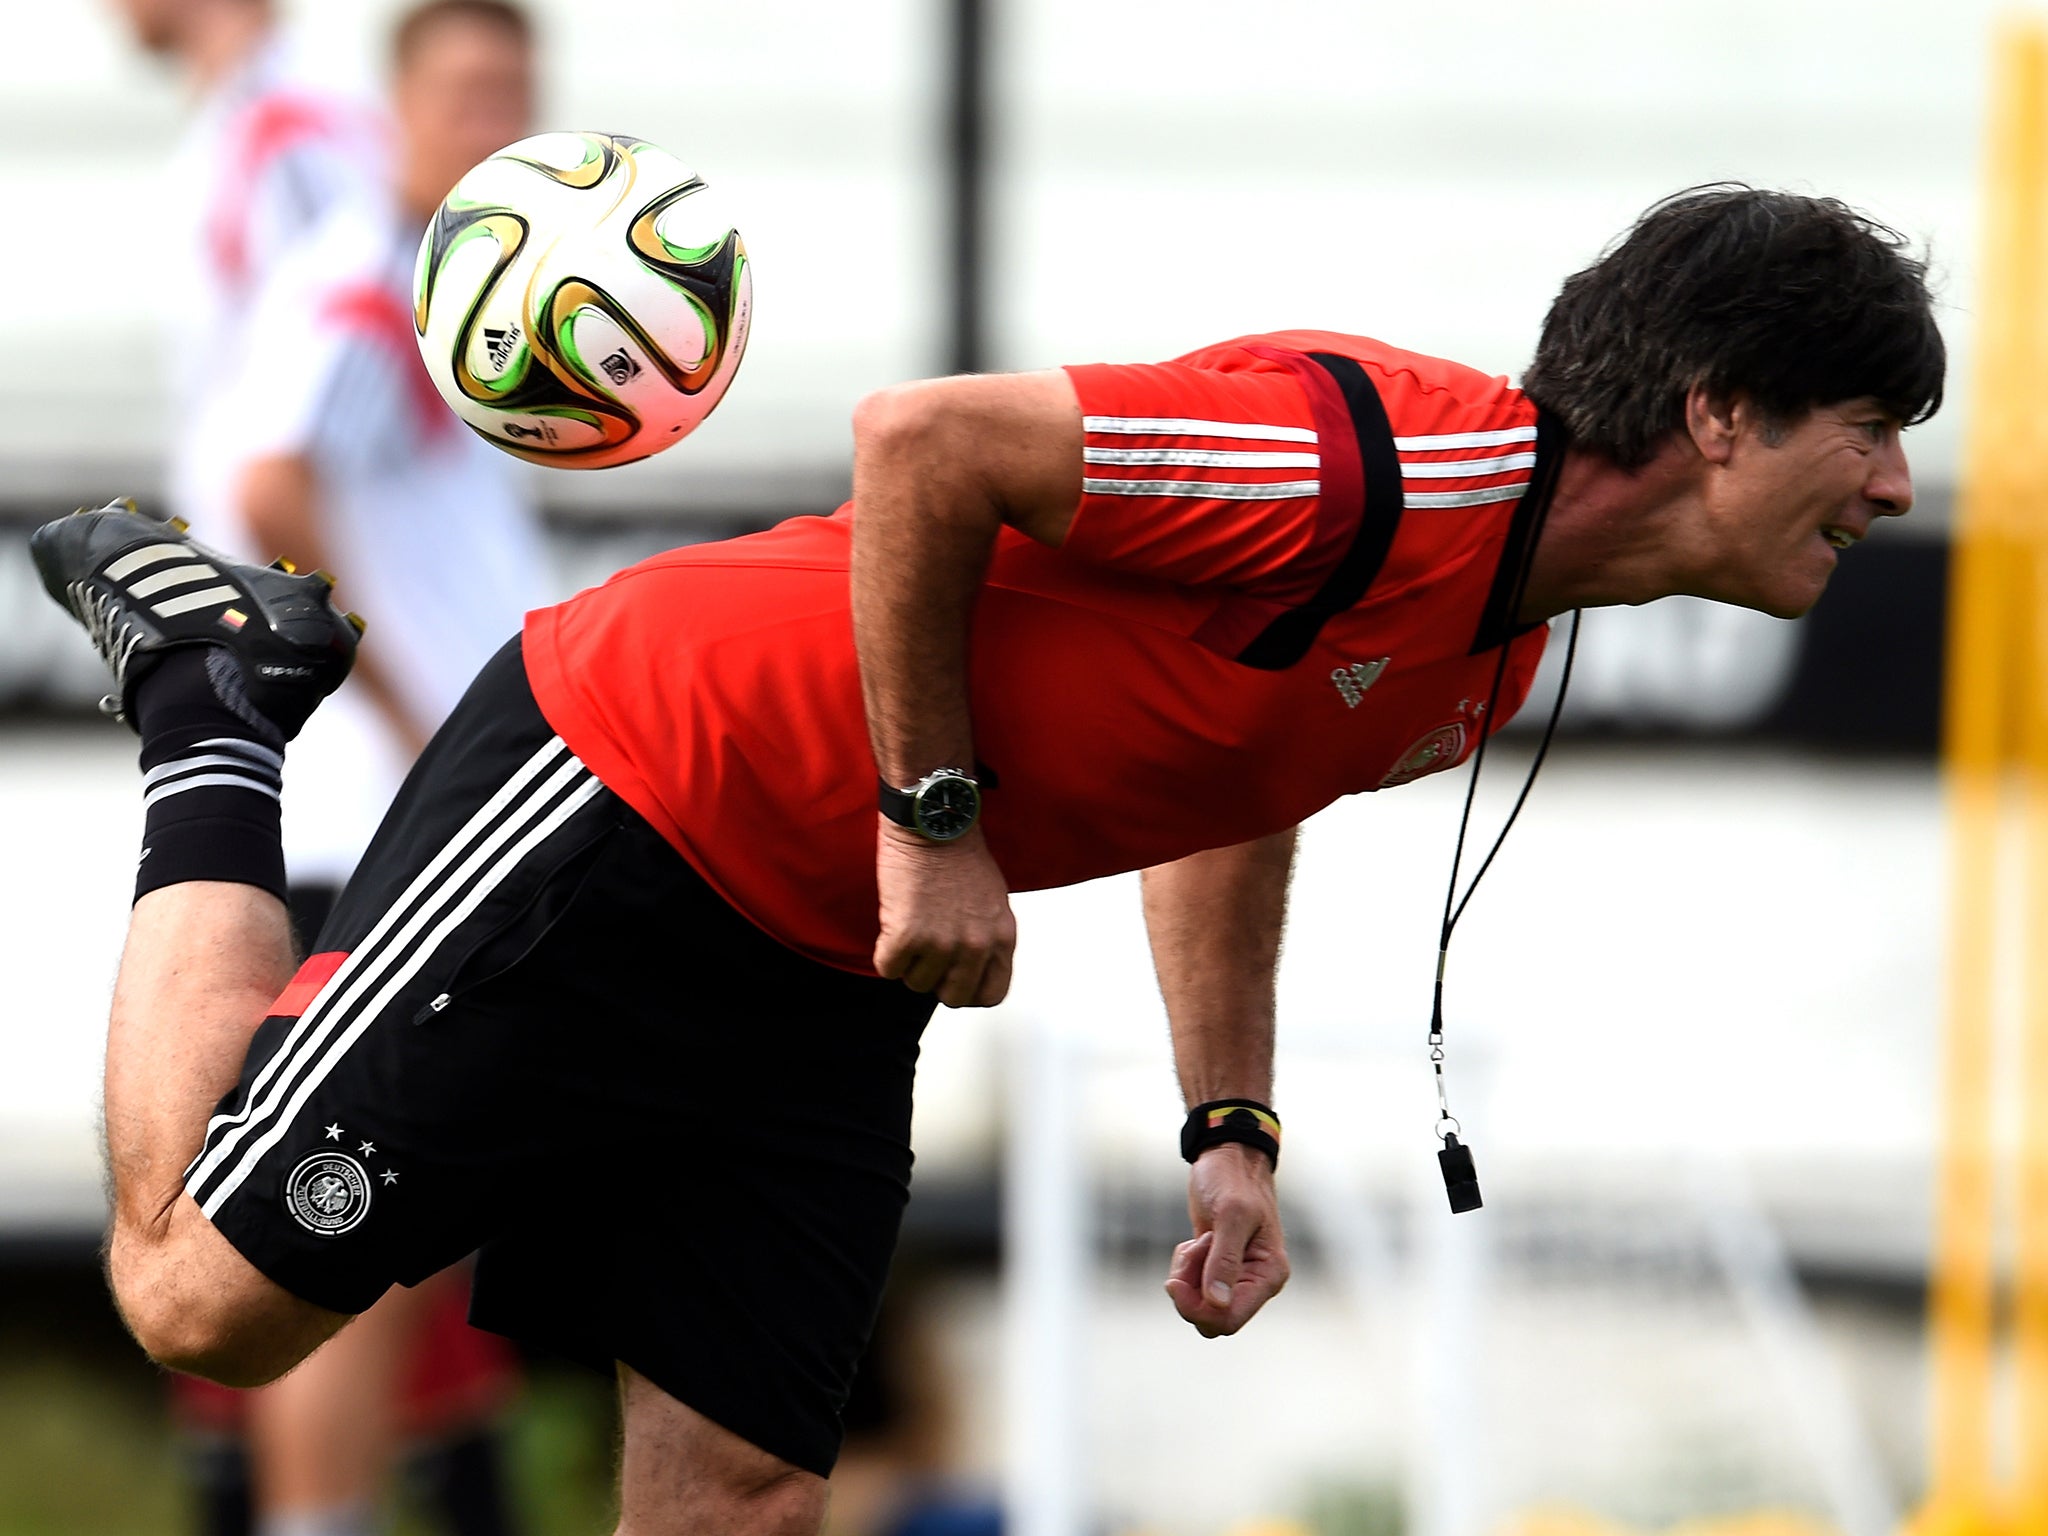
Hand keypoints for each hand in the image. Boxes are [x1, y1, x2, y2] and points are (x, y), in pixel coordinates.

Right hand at [873, 820, 1016, 1006]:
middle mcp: (976, 945)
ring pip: (916, 983)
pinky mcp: (906, 935)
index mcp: (1002, 937)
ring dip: (909, 960)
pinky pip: (888, 968)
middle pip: (952, 997)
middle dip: (936, 978)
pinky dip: (885, 952)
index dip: (968, 989)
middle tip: (926, 951)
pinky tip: (893, 925)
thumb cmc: (960, 853)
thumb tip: (970, 966)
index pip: (991, 995)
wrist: (933, 821)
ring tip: (911, 925)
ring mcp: (941, 943)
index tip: (954, 977)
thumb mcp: (993, 903)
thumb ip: (987, 939)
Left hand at [1164, 1143, 1288, 1337]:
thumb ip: (1224, 1261)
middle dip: (1191, 1290)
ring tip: (1197, 1241)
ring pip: (1199, 1305)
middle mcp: (1256, 1282)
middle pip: (1212, 1318)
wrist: (1227, 1158)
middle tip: (1191, 1251)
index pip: (1229, 1319)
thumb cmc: (1234, 1180)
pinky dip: (1185, 1268)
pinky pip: (1194, 1289)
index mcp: (1269, 1275)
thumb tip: (1217, 1304)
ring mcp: (1237, 1277)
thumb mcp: (1231, 1215)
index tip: (1175, 1281)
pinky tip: (1195, 1241)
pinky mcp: (1218, 1269)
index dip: (1197, 1309)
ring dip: (1187, 1275)